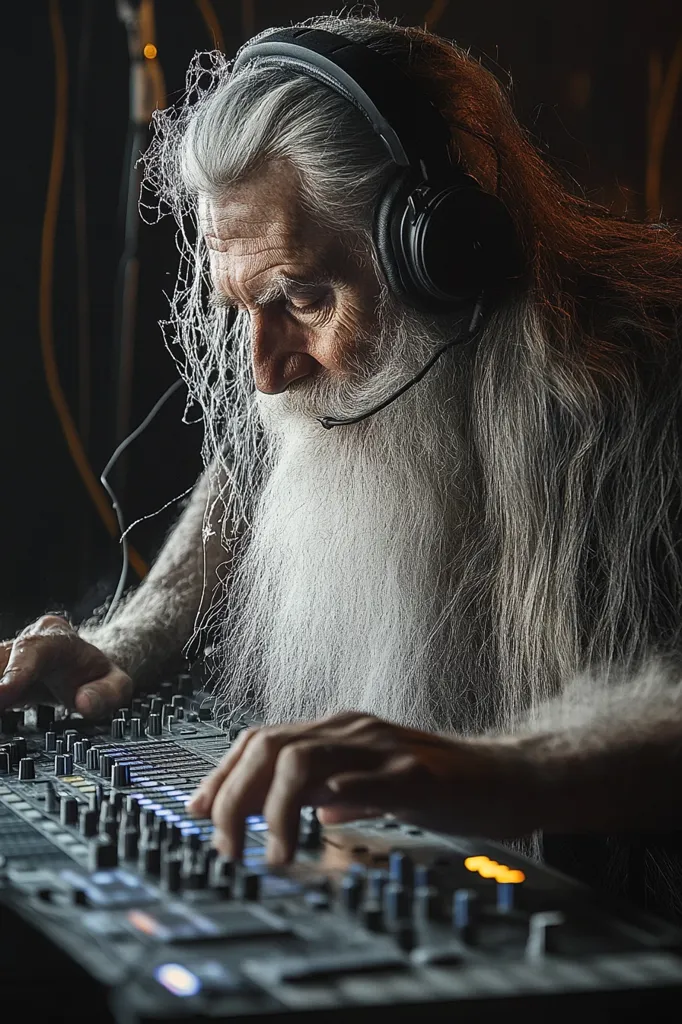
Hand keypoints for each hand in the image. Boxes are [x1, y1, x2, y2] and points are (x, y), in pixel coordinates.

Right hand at [0, 615, 131, 718]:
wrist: (87, 668)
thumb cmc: (97, 675)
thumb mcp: (117, 685)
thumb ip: (107, 694)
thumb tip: (84, 703)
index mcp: (56, 638)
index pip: (31, 649)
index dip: (15, 672)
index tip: (2, 695)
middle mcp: (29, 641)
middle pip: (2, 659)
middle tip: (2, 704)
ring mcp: (11, 655)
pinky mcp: (2, 670)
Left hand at [188, 711, 537, 863]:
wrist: (509, 776)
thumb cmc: (444, 784)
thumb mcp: (375, 784)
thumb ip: (338, 787)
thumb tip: (306, 809)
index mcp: (339, 731)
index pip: (261, 739)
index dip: (221, 773)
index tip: (195, 810)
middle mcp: (352, 729)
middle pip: (268, 744)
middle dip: (232, 793)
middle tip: (223, 843)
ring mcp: (381, 746)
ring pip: (300, 757)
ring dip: (271, 807)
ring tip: (269, 854)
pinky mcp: (413, 772)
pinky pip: (361, 778)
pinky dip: (328, 800)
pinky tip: (317, 830)